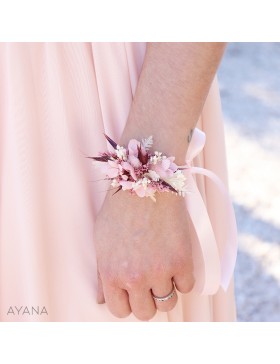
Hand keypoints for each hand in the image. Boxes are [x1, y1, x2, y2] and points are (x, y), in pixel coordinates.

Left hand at [94, 189, 193, 320]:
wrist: (147, 183)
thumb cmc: (120, 209)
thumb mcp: (102, 241)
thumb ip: (102, 273)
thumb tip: (101, 299)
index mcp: (111, 273)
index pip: (119, 310)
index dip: (128, 303)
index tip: (134, 293)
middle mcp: (135, 277)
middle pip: (145, 313)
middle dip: (148, 300)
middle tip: (151, 283)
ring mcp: (160, 270)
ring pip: (168, 304)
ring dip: (167, 291)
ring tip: (165, 273)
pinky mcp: (182, 260)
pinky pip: (187, 286)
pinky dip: (184, 278)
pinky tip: (178, 263)